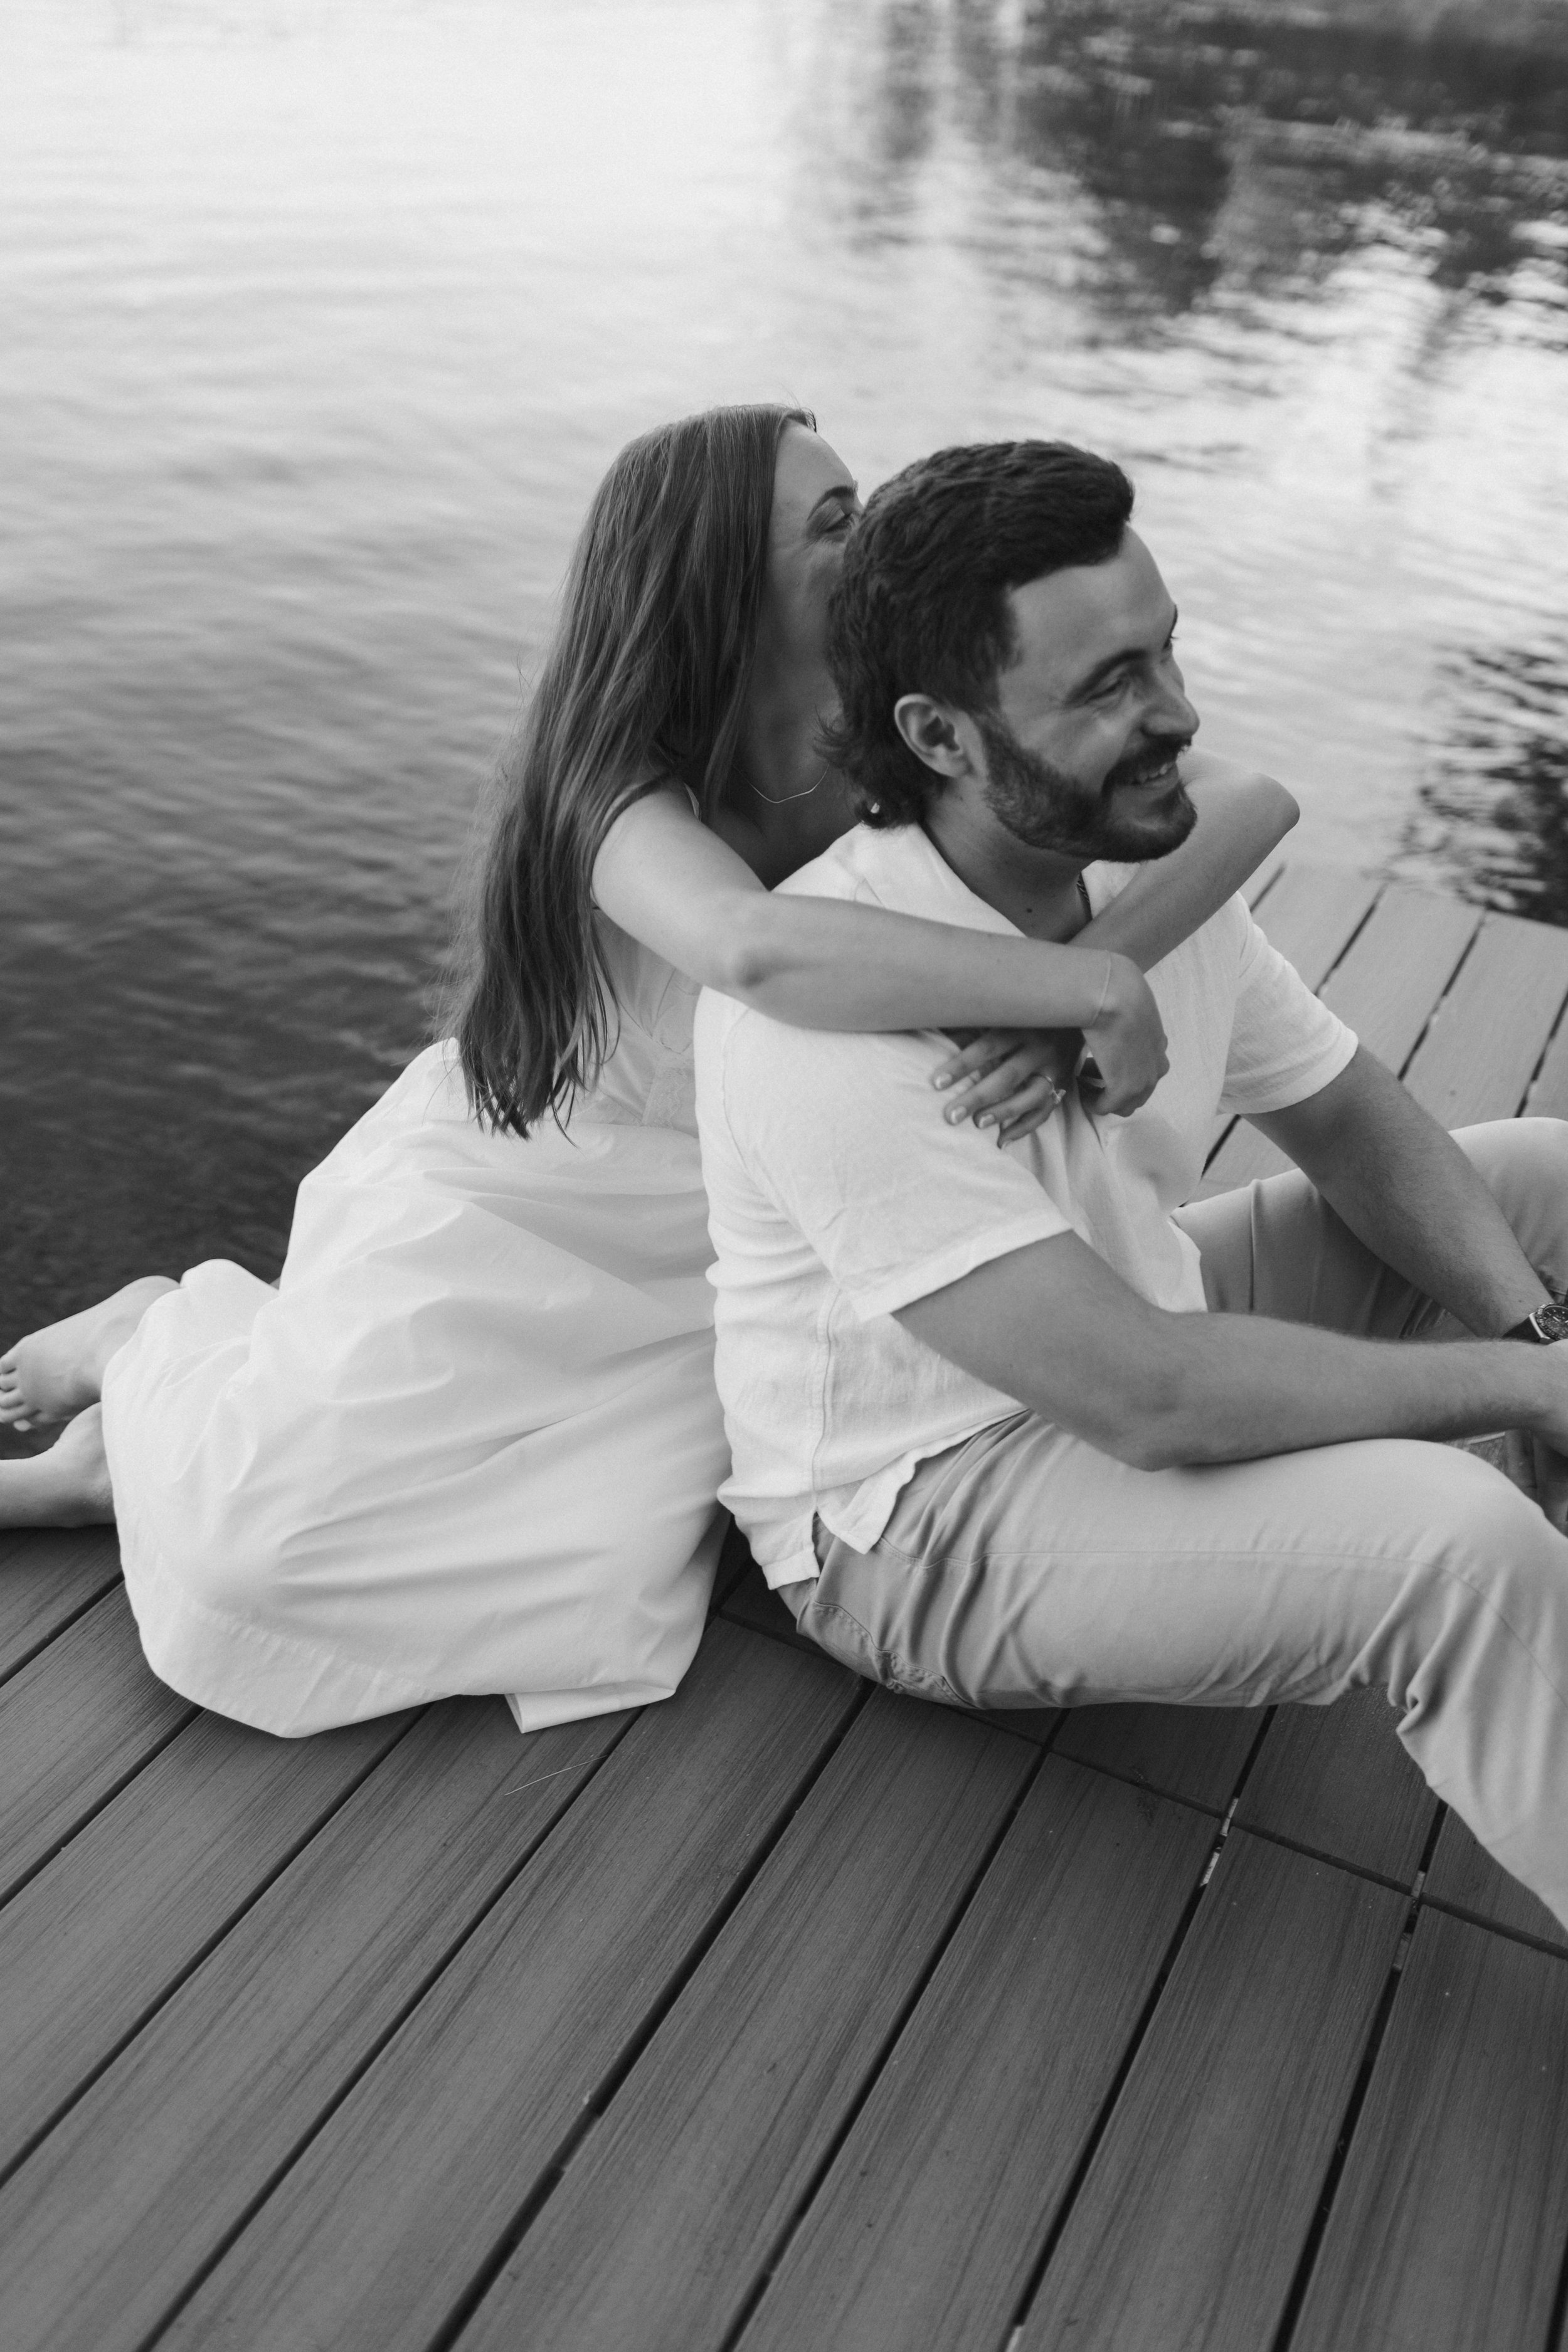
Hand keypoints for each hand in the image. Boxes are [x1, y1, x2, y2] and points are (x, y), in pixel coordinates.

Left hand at [933, 1028, 1078, 1142]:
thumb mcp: (1005, 1015)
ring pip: (1030, 1096)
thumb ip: (976, 1026)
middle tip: (951, 1116)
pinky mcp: (1063, 1085)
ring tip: (978, 1125)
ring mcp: (1055, 1069)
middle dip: (977, 1097)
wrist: (1078, 1015)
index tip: (936, 1083)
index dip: (962, 1065)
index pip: (987, 1048)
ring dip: (1003, 1112)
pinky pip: (1044, 1112)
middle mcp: (1040, 1048)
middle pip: (1007, 1076)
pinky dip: (1023, 1128)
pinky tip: (1001, 1141)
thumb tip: (940, 1036)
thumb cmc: (1027, 1015)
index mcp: (1021, 1027)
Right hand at [1081, 954, 1168, 1114]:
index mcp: (1159, 1045)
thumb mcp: (1128, 1006)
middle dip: (1112, 1085)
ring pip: (1124, 1104)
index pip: (1146, 1070)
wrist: (1113, 993)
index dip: (1119, 1068)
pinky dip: (1090, 1100)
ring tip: (1081, 1079)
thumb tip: (1107, 1017)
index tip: (1098, 1060)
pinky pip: (1105, 1107)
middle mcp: (1157, 1066)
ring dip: (1102, 1095)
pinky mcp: (1124, 1090)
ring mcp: (1143, 1081)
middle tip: (1086, 1071)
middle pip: (1138, 1094)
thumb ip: (1123, 1019)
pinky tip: (1077, 1086)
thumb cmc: (1115, 991)